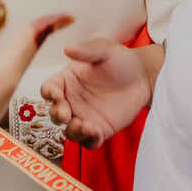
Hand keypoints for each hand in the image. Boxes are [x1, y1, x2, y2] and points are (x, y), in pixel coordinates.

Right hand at [41, 38, 159, 147]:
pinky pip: (89, 142)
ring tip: (85, 125)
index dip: (48, 92)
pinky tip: (97, 132)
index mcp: (67, 80)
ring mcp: (84, 117)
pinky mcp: (99, 130)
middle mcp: (72, 100)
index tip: (55, 94)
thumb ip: (86, 50)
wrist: (143, 77)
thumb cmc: (120, 60)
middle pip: (55, 113)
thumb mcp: (104, 50)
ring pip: (69, 131)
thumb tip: (67, 48)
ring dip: (73, 131)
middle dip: (58, 115)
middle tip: (65, 114)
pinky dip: (89, 140)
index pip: (49, 89)